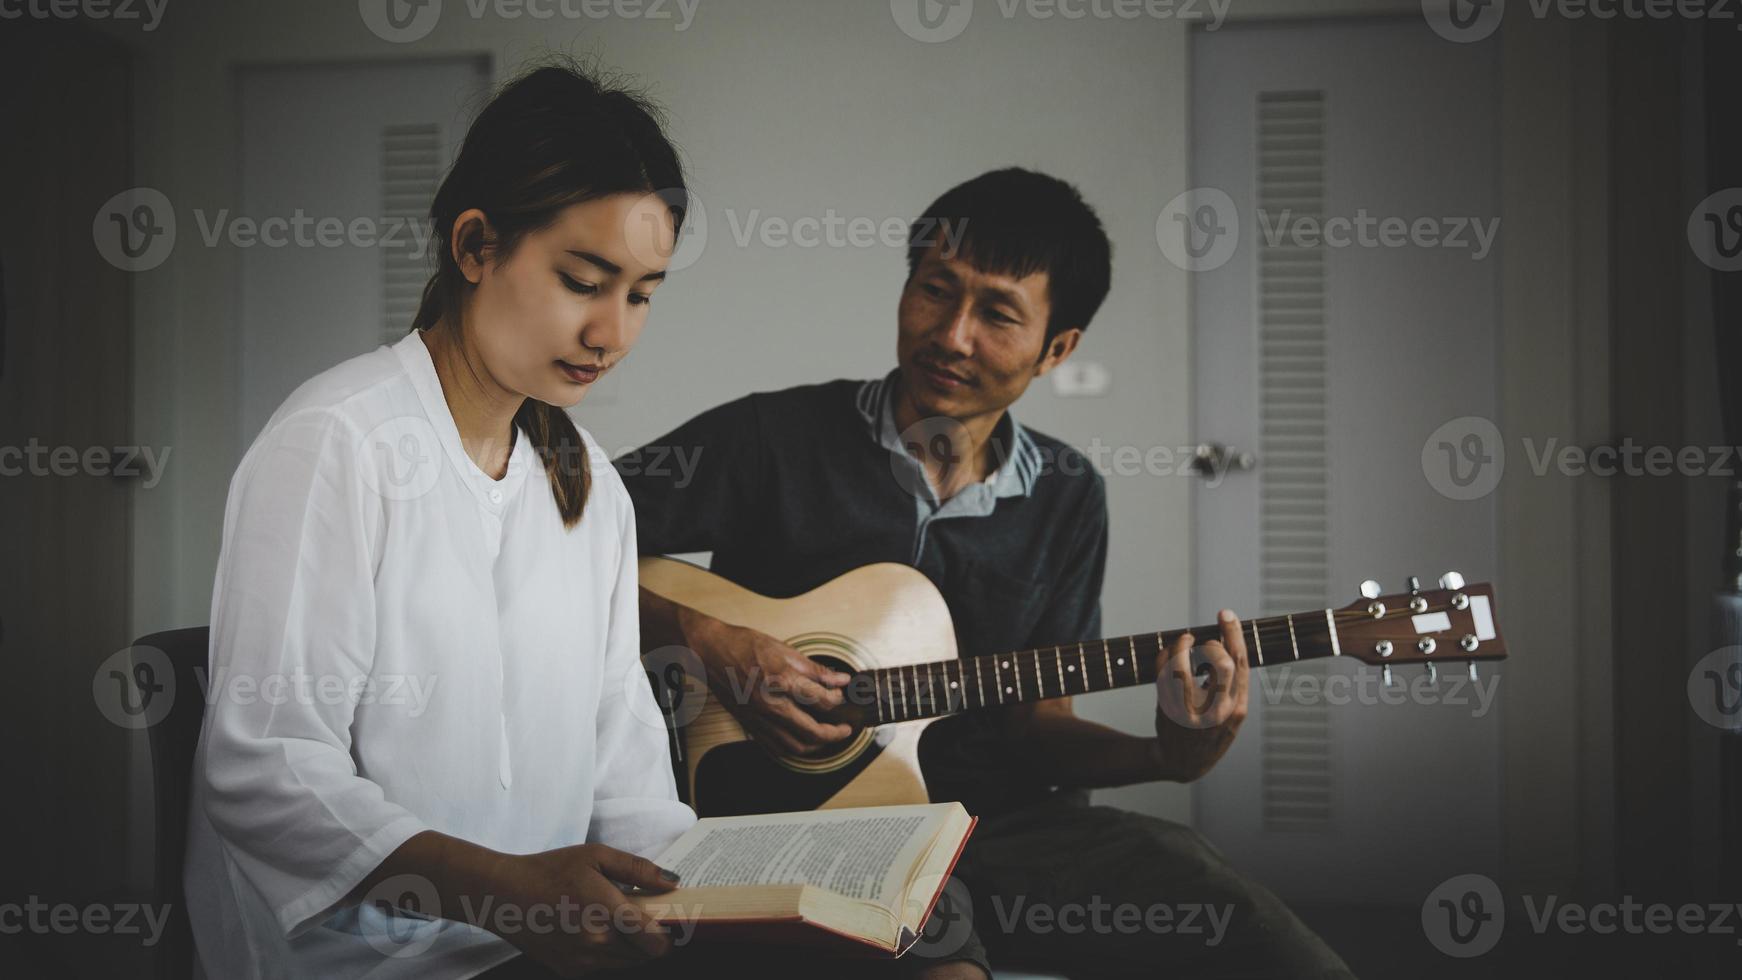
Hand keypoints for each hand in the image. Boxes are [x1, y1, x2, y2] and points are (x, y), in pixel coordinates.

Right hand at [485, 843, 679, 976]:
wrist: (504, 895)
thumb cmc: (551, 870)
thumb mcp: (596, 856)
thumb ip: (638, 870)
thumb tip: (673, 884)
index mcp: (607, 914)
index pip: (656, 942)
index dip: (669, 934)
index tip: (668, 919)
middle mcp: (597, 944)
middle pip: (645, 955)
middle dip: (650, 938)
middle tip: (640, 915)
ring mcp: (582, 962)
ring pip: (626, 963)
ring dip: (630, 946)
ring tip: (612, 918)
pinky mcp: (569, 970)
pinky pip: (603, 966)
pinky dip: (607, 952)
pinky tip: (591, 929)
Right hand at [683, 609, 852, 754]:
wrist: (710, 652)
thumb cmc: (743, 646)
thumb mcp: (785, 650)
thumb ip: (815, 669)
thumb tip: (839, 679)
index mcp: (782, 681)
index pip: (822, 700)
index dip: (838, 699)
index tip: (841, 695)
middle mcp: (770, 704)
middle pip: (812, 732)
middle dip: (834, 734)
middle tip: (845, 730)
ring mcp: (758, 718)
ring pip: (794, 746)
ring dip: (815, 746)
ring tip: (826, 738)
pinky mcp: (749, 724)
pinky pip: (774, 747)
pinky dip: (792, 748)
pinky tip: (800, 741)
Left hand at [1152, 608, 1249, 781]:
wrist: (1185, 763)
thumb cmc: (1211, 731)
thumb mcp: (1232, 713)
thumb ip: (1234, 684)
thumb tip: (1226, 641)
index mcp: (1238, 708)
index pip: (1240, 664)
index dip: (1233, 634)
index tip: (1225, 614)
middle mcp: (1217, 712)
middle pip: (1221, 663)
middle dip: (1212, 643)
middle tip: (1204, 640)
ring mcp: (1190, 712)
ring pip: (1183, 668)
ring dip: (1181, 646)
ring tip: (1184, 639)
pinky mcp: (1168, 710)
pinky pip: (1163, 675)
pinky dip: (1165, 656)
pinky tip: (1169, 652)